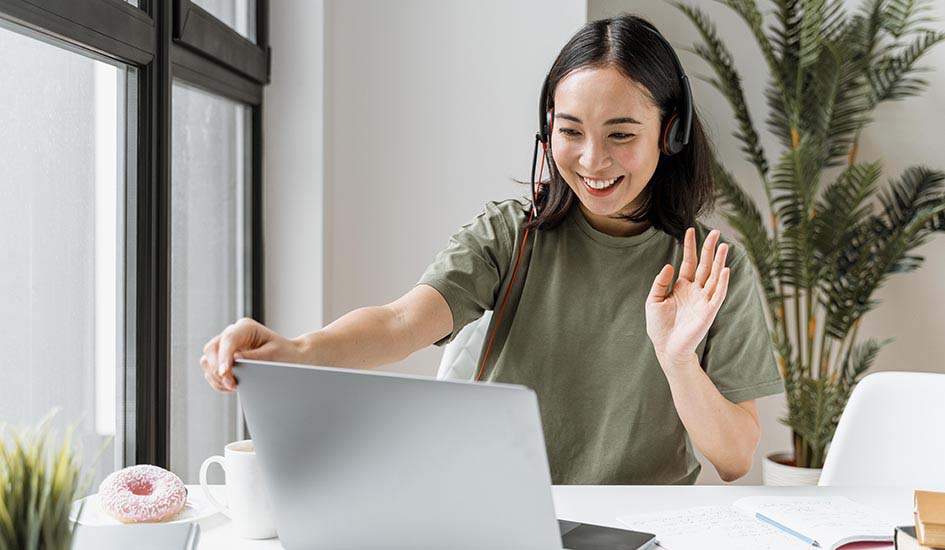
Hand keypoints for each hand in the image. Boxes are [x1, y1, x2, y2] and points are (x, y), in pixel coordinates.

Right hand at [200, 318, 304, 392]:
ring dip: (217, 377)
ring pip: (208, 361)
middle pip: (211, 349)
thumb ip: (254, 357)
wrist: (290, 358)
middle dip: (218, 370)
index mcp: (246, 327)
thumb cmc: (284, 354)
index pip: (228, 339)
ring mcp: (226, 346)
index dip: (224, 357)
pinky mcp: (223, 359)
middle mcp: (233, 334)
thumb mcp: (273, 355)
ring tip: (235, 386)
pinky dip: (218, 381)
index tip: (225, 374)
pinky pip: (210, 371)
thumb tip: (234, 360)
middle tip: (233, 385)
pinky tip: (232, 386)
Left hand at [645, 228, 729, 366]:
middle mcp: (695, 290)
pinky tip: (724, 269)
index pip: (689, 262)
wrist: (666, 347)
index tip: (690, 230)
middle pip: (705, 265)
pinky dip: (722, 282)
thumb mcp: (653, 300)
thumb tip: (669, 266)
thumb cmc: (659, 326)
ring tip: (724, 246)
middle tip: (716, 232)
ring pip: (714, 276)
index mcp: (682, 286)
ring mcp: (703, 300)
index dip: (689, 247)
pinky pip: (717, 294)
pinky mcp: (709, 311)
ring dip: (720, 262)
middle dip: (710, 249)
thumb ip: (660, 283)